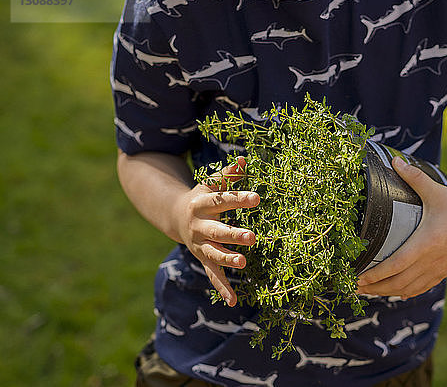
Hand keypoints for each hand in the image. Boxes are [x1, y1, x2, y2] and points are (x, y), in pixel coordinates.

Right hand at [173, 156, 259, 306]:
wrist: (175, 216)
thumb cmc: (202, 196)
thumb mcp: (210, 183)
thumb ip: (228, 174)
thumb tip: (244, 159)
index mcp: (202, 204)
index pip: (223, 200)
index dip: (239, 199)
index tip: (257, 198)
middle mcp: (200, 226)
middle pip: (217, 230)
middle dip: (234, 235)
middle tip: (252, 237)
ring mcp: (200, 245)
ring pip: (214, 254)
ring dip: (228, 259)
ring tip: (243, 263)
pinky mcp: (203, 258)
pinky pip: (213, 274)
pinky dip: (222, 288)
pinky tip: (233, 301)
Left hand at [356, 156, 446, 298]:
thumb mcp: (436, 191)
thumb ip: (414, 177)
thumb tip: (395, 161)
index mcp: (426, 243)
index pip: (395, 264)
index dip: (376, 274)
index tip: (358, 277)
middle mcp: (431, 261)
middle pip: (398, 282)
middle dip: (375, 287)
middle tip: (355, 287)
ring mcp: (439, 269)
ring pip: (408, 288)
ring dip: (387, 291)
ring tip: (369, 291)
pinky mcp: (445, 271)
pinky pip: (422, 287)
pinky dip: (406, 291)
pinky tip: (397, 292)